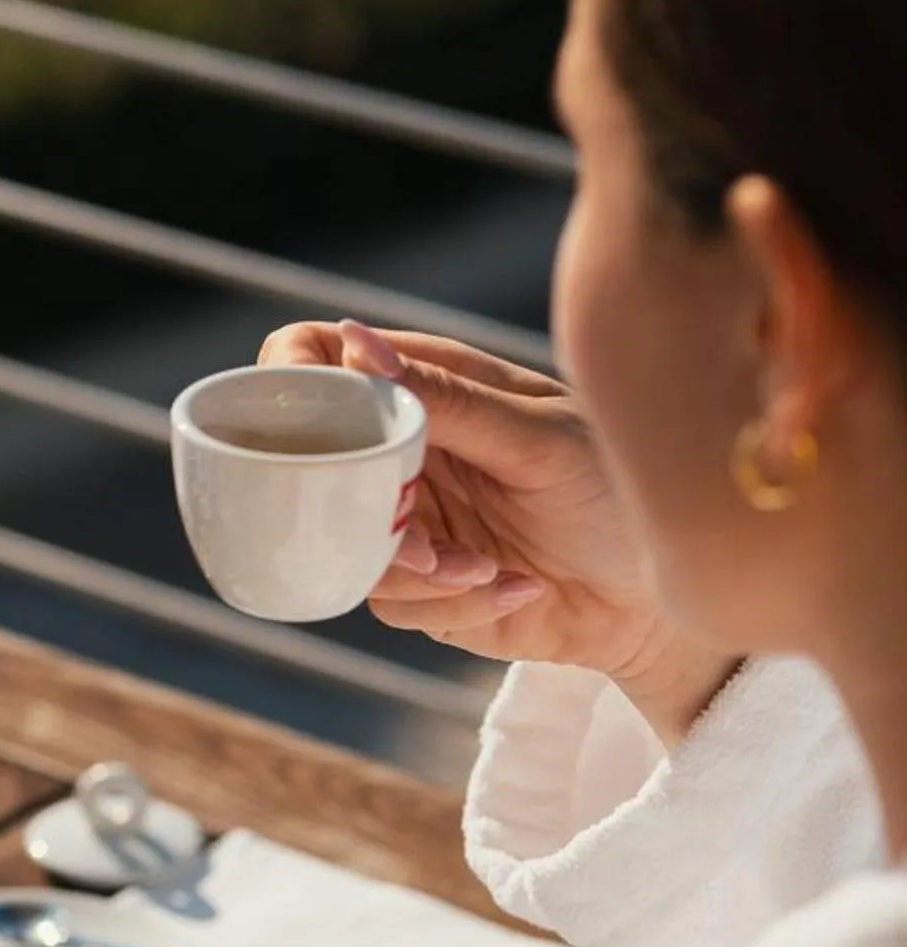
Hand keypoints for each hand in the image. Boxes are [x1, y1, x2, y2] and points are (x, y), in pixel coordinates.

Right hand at [260, 319, 739, 742]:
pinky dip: (453, 602)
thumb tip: (355, 344)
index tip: (310, 431)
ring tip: (491, 569)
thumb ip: (447, 400)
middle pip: (312, 466)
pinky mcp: (419, 586)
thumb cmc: (620, 491)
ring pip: (345, 546)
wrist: (659, 593)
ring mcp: (405, 517)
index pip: (315, 356)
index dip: (288, 382)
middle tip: (427, 543)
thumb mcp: (538, 436)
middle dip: (357, 514)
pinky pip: (392, 601)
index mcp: (428, 383)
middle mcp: (403, 447)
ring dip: (418, 572)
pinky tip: (514, 587)